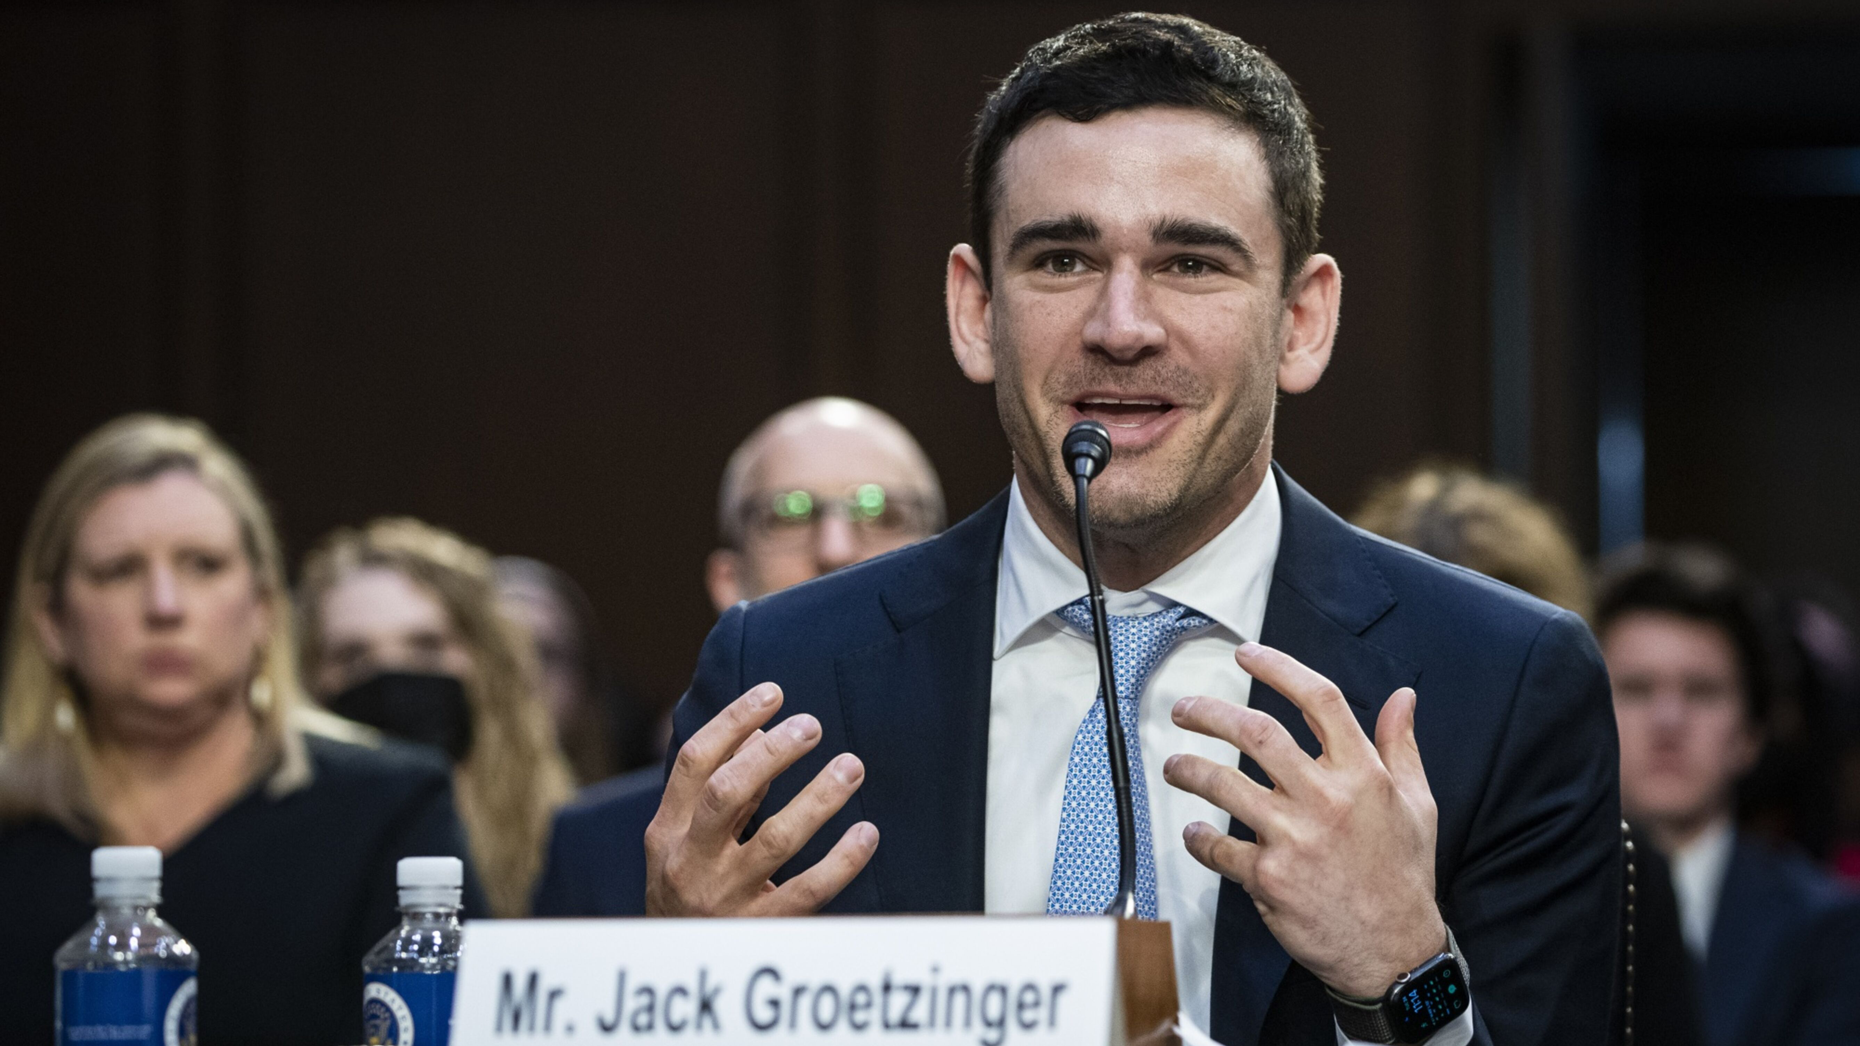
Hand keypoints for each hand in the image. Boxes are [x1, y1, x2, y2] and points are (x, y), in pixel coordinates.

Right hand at [644, 682, 878, 915]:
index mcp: (668, 832)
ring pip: (776, 839)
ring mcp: (724, 899)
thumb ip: (722, 791)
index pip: (695, 762)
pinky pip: (809, 891)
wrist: (677, 975)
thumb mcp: (687, 842)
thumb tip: (761, 731)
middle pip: (728, 792)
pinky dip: (842, 860)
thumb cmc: (690, 892)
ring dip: (818, 797)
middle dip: (773, 754)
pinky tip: (867, 833)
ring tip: (851, 767)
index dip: (733, 721)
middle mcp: (689, 863)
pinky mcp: (761, 930)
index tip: (774, 693)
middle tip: (812, 726)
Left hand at [1162, 642, 1443, 997]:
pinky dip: (1199, 837)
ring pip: (1225, 785)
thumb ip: (1400, 746)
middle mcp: (1325, 798)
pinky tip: (1193, 832)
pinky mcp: (1269, 878)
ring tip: (1175, 766)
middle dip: (1210, 713)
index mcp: (1363, 774)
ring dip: (1189, 770)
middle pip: (1256, 733)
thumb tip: (1402, 698)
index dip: (1278, 668)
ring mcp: (1294, 838)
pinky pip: (1218, 847)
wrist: (1395, 952)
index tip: (1247, 655)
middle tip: (1185, 709)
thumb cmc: (1403, 875)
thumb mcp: (1417, 804)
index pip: (1318, 700)